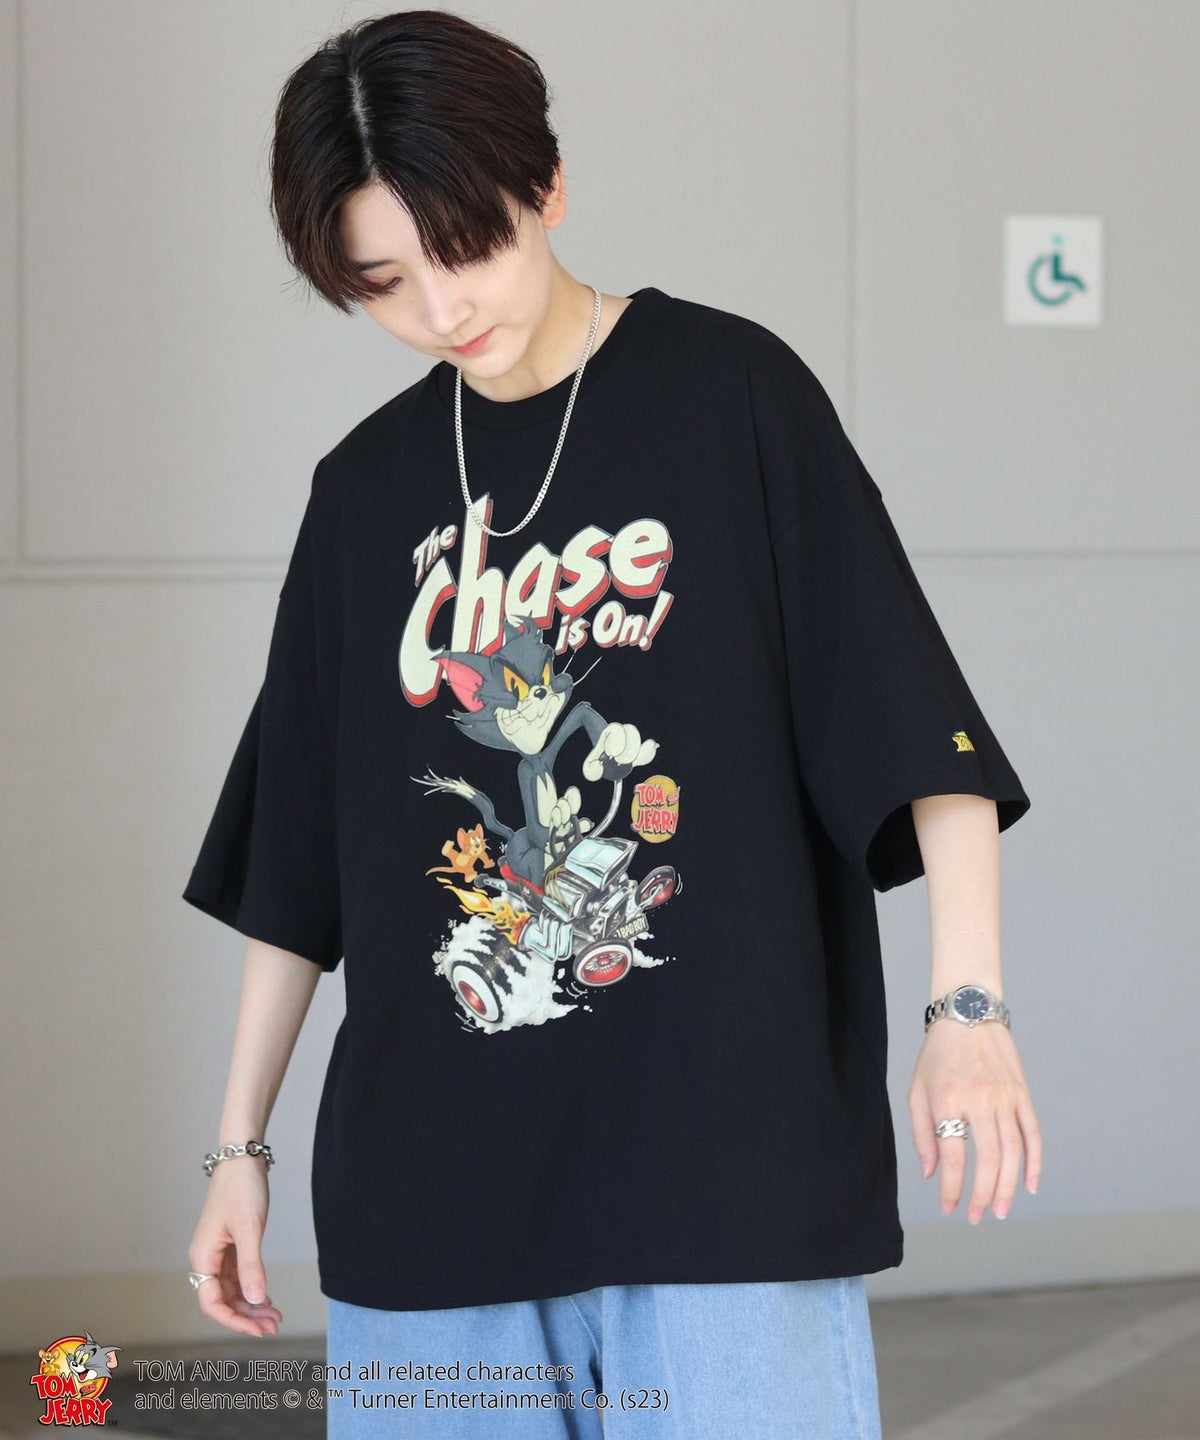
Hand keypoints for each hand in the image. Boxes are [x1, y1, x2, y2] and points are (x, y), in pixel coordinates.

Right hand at [188, 1161, 282, 1336]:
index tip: (259, 1329)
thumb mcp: (249, 1228)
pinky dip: (252, 1288)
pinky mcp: (230, 1245)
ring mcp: (218, 1252)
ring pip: (232, 1290)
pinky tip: (267, 1298)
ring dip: (251, 1305)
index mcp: (203, 1257)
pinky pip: (238, 1277)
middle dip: (247, 1316)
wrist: (243, 1158)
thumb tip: (255, 1300)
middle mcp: (206, 1258)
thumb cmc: (242, 1189)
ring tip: (275, 1316)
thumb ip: (251, 1266)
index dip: (234, 1320)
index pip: (212, 1303)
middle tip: (274, 1326)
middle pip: (223, 1300)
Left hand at [907, 1020, 1041, 1222]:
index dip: (952, 1188)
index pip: (953, 1156)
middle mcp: (980, 1100)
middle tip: (978, 1216)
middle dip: (984, 1195)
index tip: (950, 1209)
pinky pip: (1033, 1134)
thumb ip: (922, 1133)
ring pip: (1013, 1152)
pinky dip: (1035, 1162)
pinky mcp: (1022, 1094)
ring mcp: (1005, 1097)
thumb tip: (932, 1174)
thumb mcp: (917, 1090)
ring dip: (1009, 1186)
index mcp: (948, 1100)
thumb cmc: (937, 1055)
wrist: (968, 1014)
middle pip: (988, 1159)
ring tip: (1001, 1210)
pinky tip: (1030, 1185)